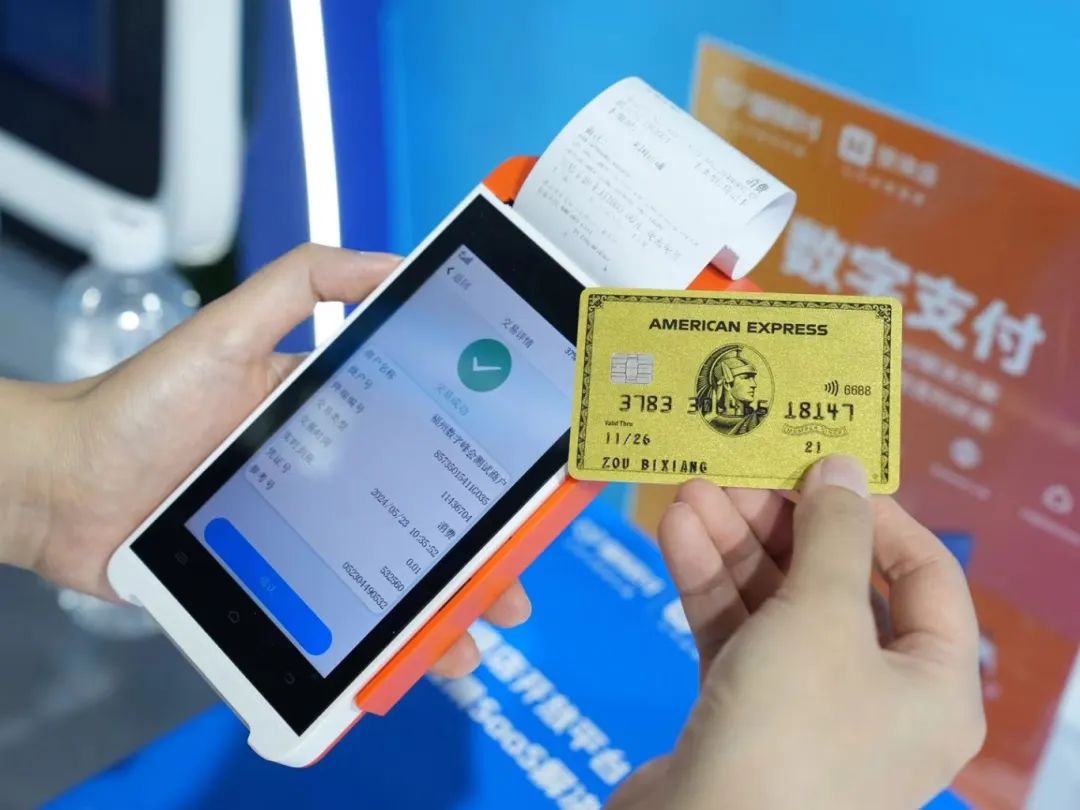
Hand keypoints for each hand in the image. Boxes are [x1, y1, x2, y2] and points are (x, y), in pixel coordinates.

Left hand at [20, 244, 529, 676]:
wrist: (61, 487)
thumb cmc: (138, 405)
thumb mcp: (227, 332)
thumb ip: (302, 285)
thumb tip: (392, 263)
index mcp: (335, 418)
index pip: (426, 442)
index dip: (477, 468)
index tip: (519, 487)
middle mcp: (331, 476)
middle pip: (419, 520)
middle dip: (471, 556)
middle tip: (509, 585)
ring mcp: (307, 533)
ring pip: (387, 577)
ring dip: (433, 611)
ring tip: (464, 637)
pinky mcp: (274, 580)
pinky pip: (336, 611)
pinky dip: (372, 639)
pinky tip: (402, 664)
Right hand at [609, 456, 984, 809]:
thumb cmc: (790, 729)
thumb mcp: (821, 616)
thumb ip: (833, 533)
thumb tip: (845, 466)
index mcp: (932, 684)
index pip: (924, 575)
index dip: (874, 514)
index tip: (821, 469)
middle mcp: (877, 696)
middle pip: (836, 583)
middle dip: (782, 524)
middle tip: (737, 474)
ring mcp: (806, 708)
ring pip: (775, 605)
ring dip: (734, 546)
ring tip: (691, 491)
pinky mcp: (744, 715)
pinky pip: (736, 635)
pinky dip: (709, 585)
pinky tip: (675, 534)